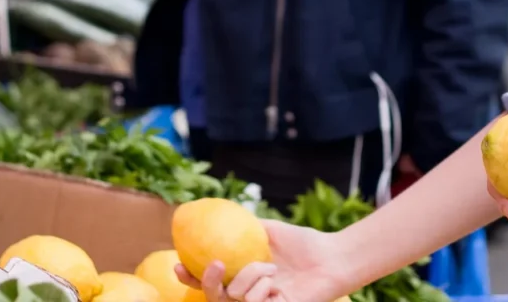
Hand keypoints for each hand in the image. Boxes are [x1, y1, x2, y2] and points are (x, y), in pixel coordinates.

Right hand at [174, 220, 348, 301]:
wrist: (330, 257)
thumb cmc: (304, 244)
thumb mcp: (268, 230)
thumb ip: (244, 226)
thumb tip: (216, 214)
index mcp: (243, 276)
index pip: (208, 282)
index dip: (188, 277)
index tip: (177, 262)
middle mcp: (248, 294)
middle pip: (212, 297)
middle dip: (206, 282)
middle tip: (217, 264)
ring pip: (234, 296)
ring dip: (251, 275)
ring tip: (273, 268)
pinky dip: (264, 288)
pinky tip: (280, 284)